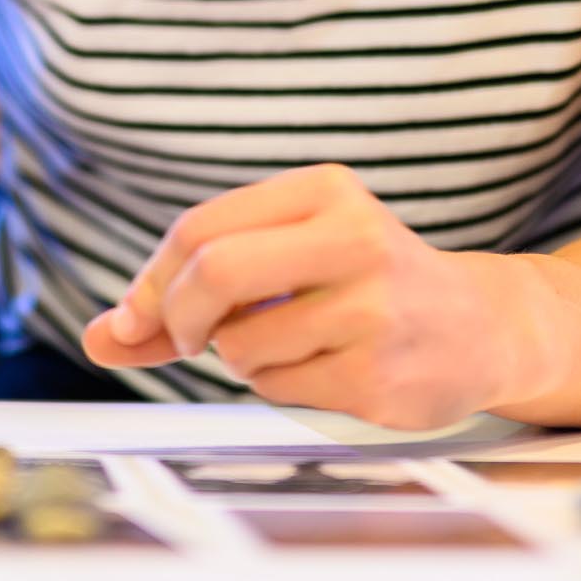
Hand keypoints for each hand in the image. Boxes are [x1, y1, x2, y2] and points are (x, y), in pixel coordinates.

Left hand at [78, 164, 559, 430]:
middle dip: (179, 318)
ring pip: (241, 345)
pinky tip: (325, 369)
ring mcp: (371, 308)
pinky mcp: (378, 373)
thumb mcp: (284, 260)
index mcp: (323, 191)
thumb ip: (186, 295)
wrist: (481, 327)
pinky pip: (278, 389)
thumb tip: (99, 336)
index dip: (152, 281)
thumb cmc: (359, 286)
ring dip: (240, 359)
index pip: (199, 230)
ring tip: (290, 345)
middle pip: (214, 272)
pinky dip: (277, 387)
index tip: (139, 315)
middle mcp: (353, 237)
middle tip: (191, 340)